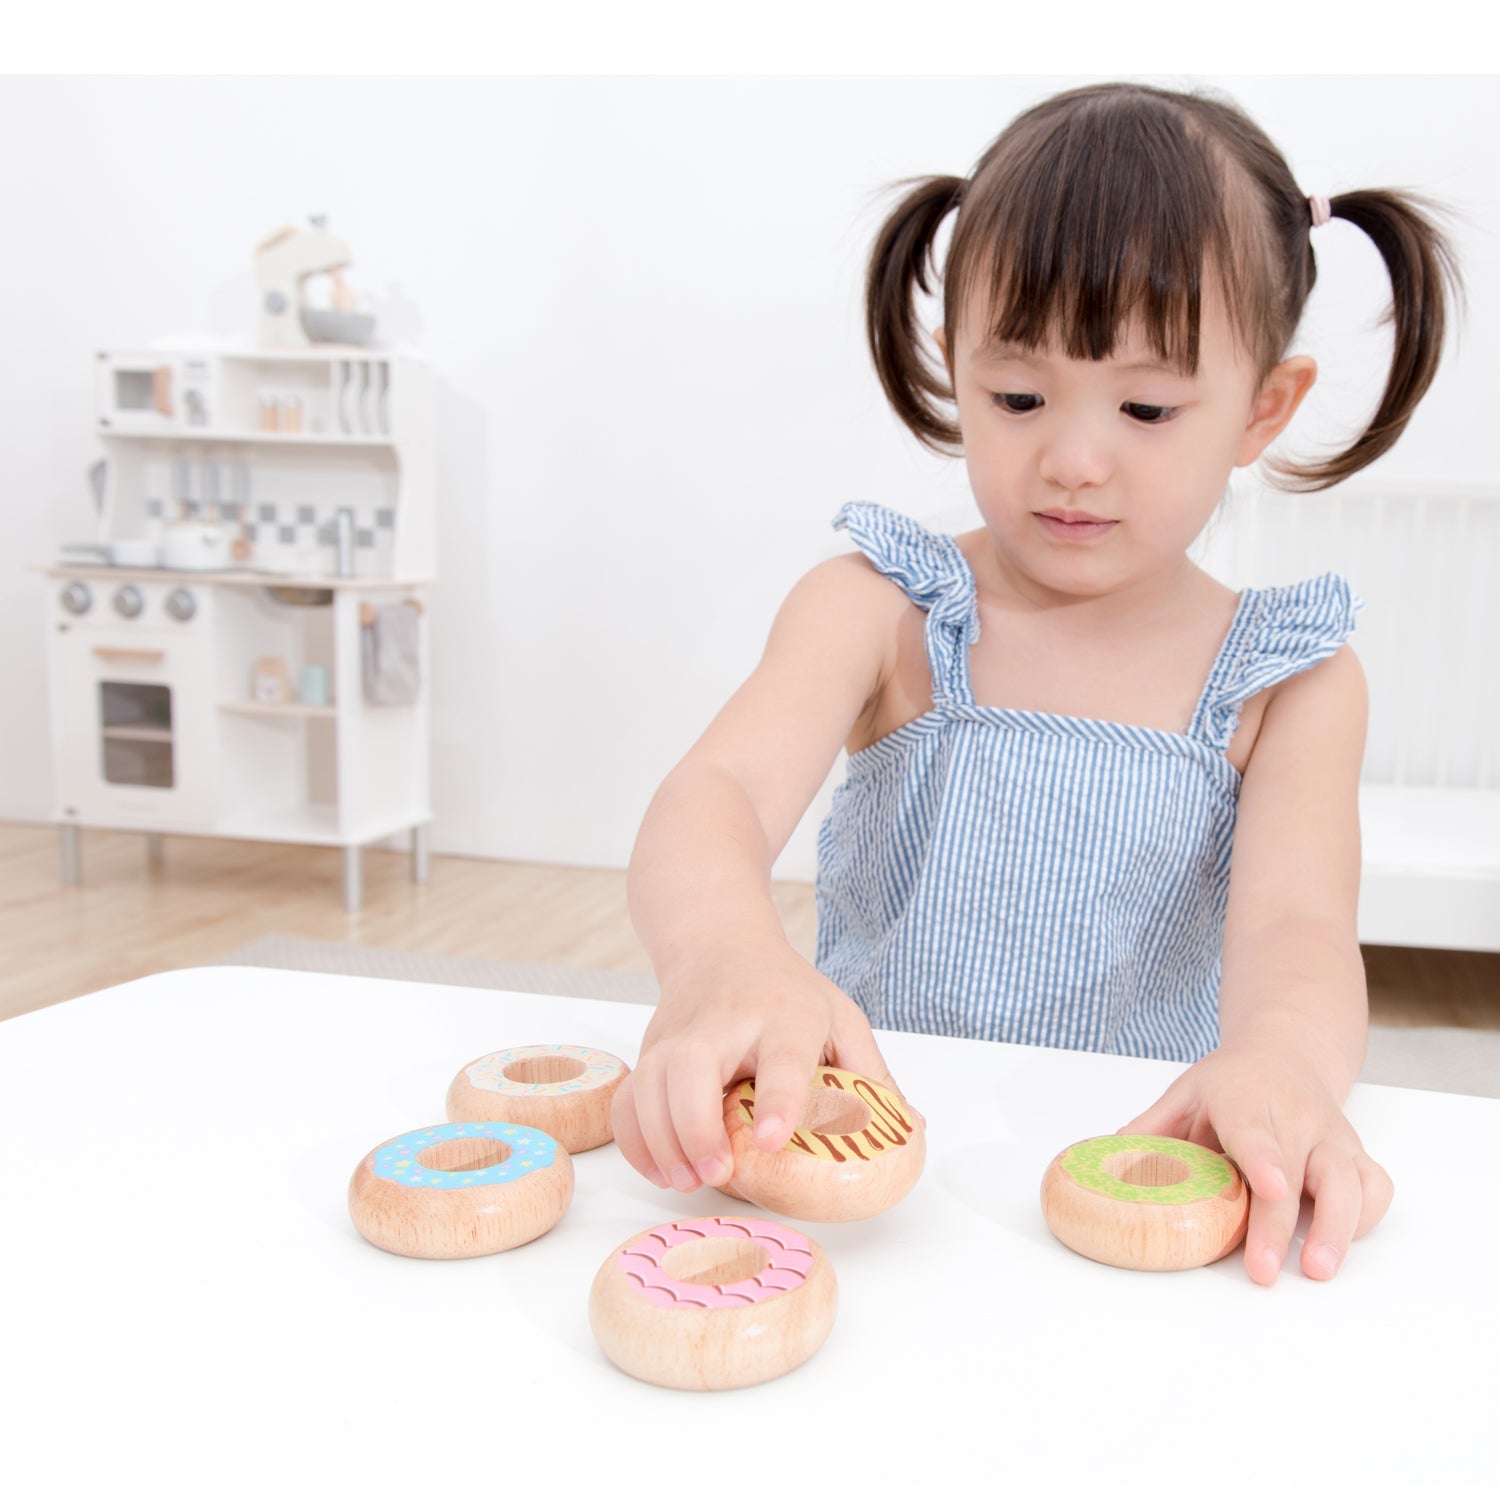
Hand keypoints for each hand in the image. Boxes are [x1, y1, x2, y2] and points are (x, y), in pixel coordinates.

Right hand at [612, 944, 907, 1192]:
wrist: (716, 941)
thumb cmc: (785, 989)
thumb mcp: (840, 1015)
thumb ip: (872, 1073)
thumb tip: (910, 1130)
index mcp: (784, 1012)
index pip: (781, 1053)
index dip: (778, 1098)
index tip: (771, 1139)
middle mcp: (724, 1021)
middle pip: (691, 1065)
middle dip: (695, 1123)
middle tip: (717, 1169)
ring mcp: (678, 1033)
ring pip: (649, 1083)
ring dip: (661, 1138)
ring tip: (689, 1178)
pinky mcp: (649, 1049)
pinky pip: (628, 1098)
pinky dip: (636, 1139)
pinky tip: (662, 1169)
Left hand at [1118, 1044, 1393, 1285]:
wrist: (1287, 1051)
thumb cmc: (1230, 1083)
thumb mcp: (1184, 1094)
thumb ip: (1150, 1131)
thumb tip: (1106, 1167)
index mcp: (1245, 1101)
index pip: (1256, 1133)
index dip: (1264, 1162)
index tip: (1269, 1186)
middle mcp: (1295, 1118)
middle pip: (1299, 1173)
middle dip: (1283, 1224)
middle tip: (1265, 1270)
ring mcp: (1331, 1138)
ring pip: (1349, 1182)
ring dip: (1338, 1229)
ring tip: (1318, 1270)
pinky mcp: (1356, 1155)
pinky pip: (1374, 1188)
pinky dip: (1365, 1218)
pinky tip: (1341, 1243)